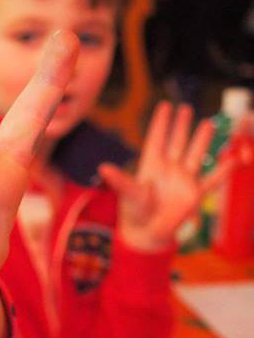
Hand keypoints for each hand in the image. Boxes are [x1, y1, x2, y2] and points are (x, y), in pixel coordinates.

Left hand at [99, 102, 229, 251]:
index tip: (165, 105)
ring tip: (207, 122)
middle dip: (181, 125)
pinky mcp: (194, 193)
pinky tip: (235, 160)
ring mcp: (183, 179)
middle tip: (184, 107)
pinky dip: (224, 171)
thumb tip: (103, 168)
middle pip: (176, 141)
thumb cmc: (134, 212)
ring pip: (194, 154)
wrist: (148, 232)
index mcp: (151, 165)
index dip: (161, 122)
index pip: (157, 139)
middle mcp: (168, 168)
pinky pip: (212, 179)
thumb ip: (120, 180)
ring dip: (201, 139)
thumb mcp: (129, 193)